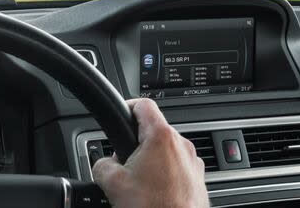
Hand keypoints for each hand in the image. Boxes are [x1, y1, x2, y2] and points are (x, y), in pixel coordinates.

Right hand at [92, 98, 208, 207]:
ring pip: (167, 151)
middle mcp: (182, 146)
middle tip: (123, 161)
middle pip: (155, 130)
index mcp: (161, 138)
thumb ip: (102, 164)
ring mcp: (193, 164)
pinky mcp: (197, 181)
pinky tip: (154, 193)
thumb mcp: (112, 183)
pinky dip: (165, 174)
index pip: (143, 105)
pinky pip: (178, 168)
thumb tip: (104, 165)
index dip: (128, 106)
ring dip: (152, 160)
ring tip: (139, 182)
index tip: (121, 113)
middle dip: (137, 143)